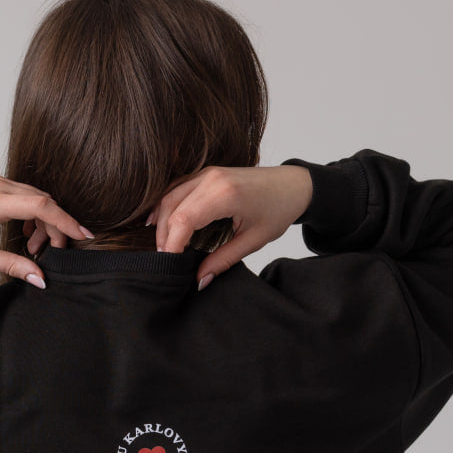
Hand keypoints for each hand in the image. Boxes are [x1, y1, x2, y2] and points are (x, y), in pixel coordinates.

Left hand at [0, 175, 92, 286]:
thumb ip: (13, 265)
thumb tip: (40, 279)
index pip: (42, 207)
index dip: (66, 222)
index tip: (83, 236)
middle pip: (43, 201)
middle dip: (56, 226)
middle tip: (52, 251)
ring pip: (35, 197)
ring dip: (43, 221)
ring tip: (33, 246)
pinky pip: (23, 194)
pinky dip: (31, 212)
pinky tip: (24, 231)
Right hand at [145, 164, 313, 287]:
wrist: (294, 185)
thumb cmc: (279, 210)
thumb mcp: (253, 240)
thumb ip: (223, 260)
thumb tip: (200, 280)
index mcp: (225, 194)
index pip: (183, 220)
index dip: (172, 245)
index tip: (171, 265)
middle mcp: (211, 179)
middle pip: (171, 208)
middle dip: (164, 237)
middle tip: (165, 261)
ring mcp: (207, 173)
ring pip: (169, 196)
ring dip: (162, 222)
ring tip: (163, 247)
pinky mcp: (206, 173)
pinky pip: (176, 188)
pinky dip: (166, 205)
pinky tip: (159, 222)